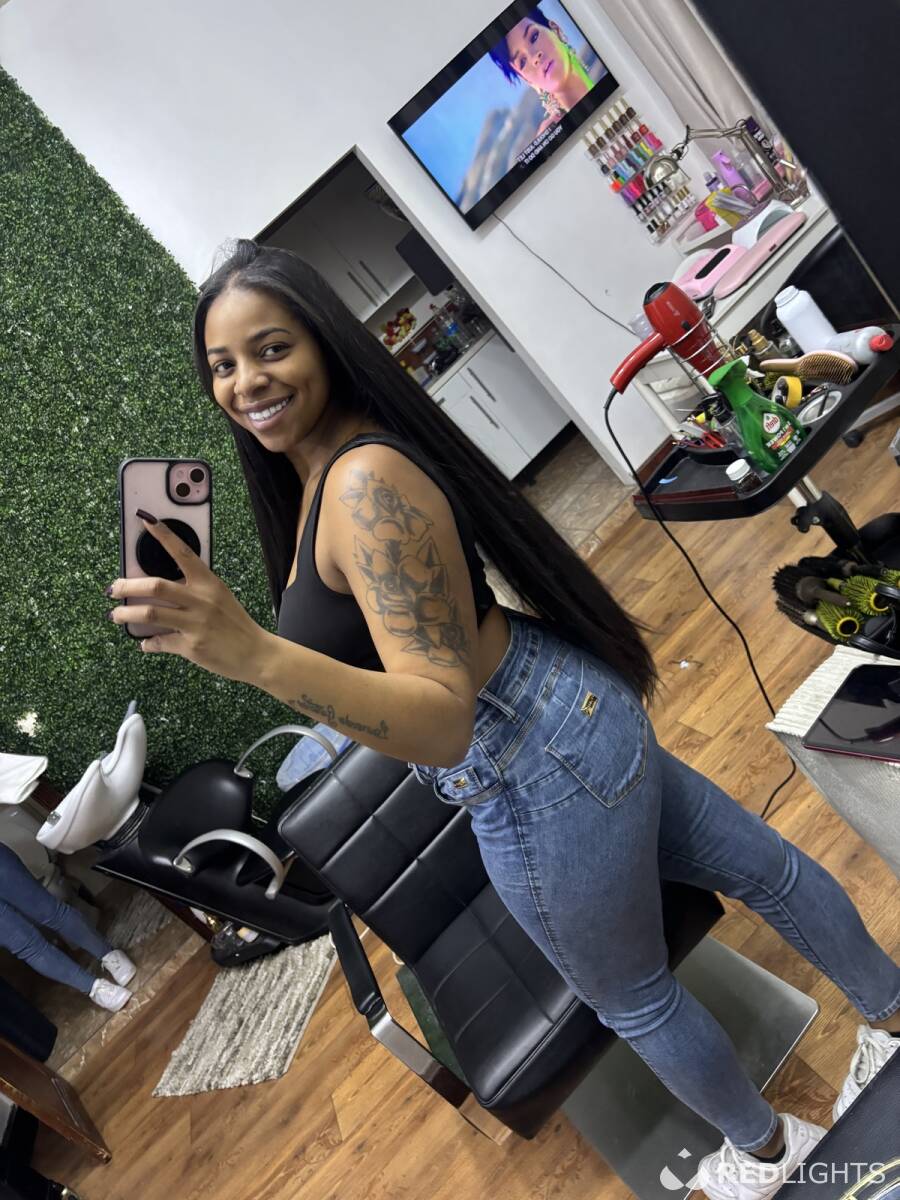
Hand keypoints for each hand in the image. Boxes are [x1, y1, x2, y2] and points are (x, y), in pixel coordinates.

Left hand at [106, 514, 268, 684]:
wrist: (256, 653)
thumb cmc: (236, 624)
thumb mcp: (220, 598)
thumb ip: (194, 590)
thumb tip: (160, 590)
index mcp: (209, 583)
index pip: (183, 553)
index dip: (163, 535)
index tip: (146, 521)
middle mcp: (202, 600)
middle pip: (156, 586)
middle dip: (127, 586)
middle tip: (113, 588)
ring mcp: (196, 624)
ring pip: (150, 613)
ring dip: (126, 614)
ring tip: (116, 615)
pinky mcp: (191, 646)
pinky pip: (159, 642)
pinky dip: (147, 642)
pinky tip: (145, 642)